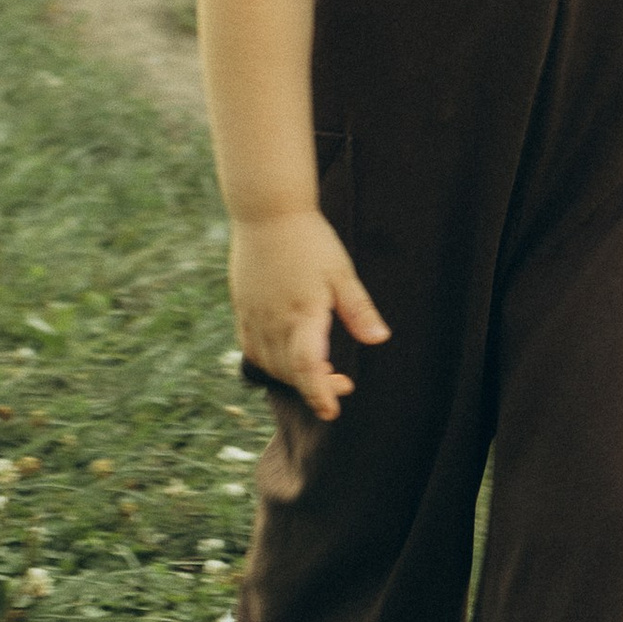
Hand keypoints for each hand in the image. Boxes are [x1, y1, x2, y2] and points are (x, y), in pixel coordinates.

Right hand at [229, 210, 387, 421]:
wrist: (267, 211)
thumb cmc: (310, 239)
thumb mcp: (342, 272)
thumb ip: (358, 309)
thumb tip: (379, 340)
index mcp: (303, 313)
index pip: (307, 367)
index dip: (319, 393)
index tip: (332, 411)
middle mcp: (274, 320)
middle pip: (289, 372)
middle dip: (313, 386)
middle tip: (341, 382)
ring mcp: (254, 315)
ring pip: (269, 364)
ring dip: (291, 376)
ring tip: (317, 368)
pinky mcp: (243, 308)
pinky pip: (251, 348)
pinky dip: (267, 362)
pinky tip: (284, 358)